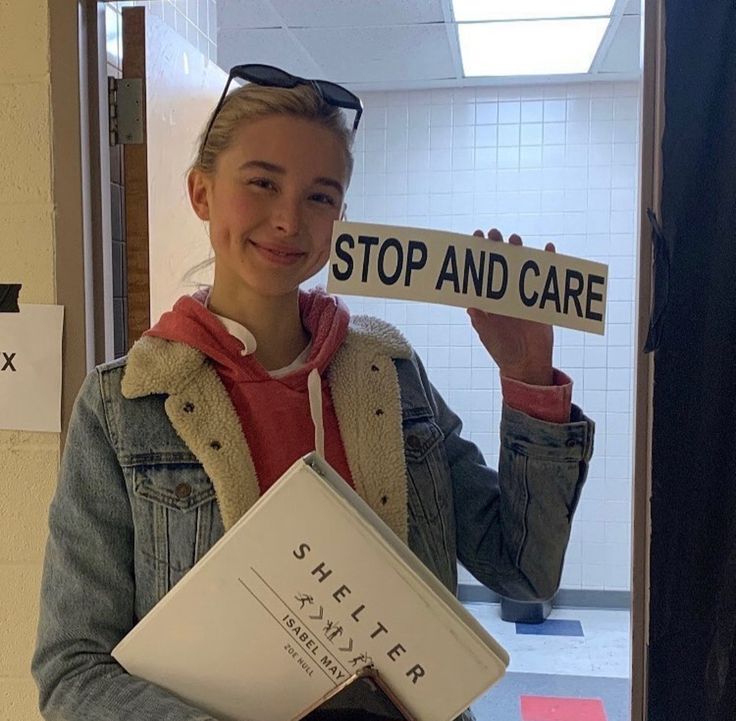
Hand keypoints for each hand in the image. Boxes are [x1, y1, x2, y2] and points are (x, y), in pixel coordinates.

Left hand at [467, 228, 554, 385]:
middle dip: (497, 247)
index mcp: (489, 298)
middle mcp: (504, 292)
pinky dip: (549, 262)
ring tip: (515, 240)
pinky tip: (548, 249)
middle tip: (495, 234)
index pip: (482, 271)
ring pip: (522, 266)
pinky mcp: (541, 300)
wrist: (526, 364)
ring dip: (519, 251)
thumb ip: (481, 321)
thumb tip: (470, 306)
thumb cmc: (502, 350)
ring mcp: (523, 294)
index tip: (475, 238)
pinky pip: (546, 277)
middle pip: (501, 264)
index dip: (478, 254)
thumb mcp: (488, 335)